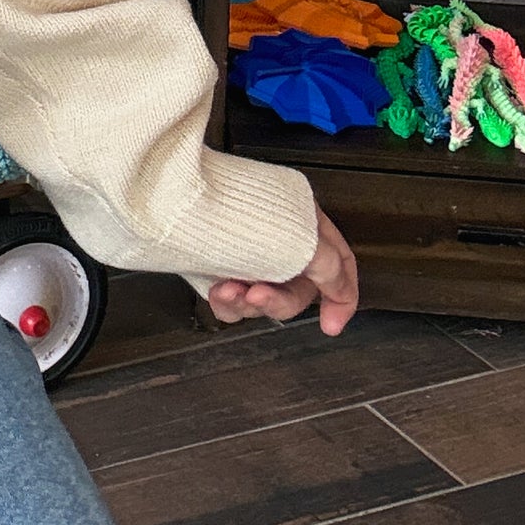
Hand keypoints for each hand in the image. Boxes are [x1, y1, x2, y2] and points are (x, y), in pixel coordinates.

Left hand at [204, 207, 357, 334]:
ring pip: (262, 300)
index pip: (339, 264)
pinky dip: (226, 303)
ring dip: (246, 302)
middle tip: (259, 296)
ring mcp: (250, 255)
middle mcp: (281, 240)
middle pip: (296, 291)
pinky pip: (233, 301)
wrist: (183, 200)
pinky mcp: (222, 267)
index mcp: (307, 225)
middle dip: (277, 301)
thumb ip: (329, 268)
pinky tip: (217, 291)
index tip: (331, 323)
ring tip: (229, 290)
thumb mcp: (301, 239)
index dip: (342, 297)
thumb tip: (341, 290)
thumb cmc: (237, 205)